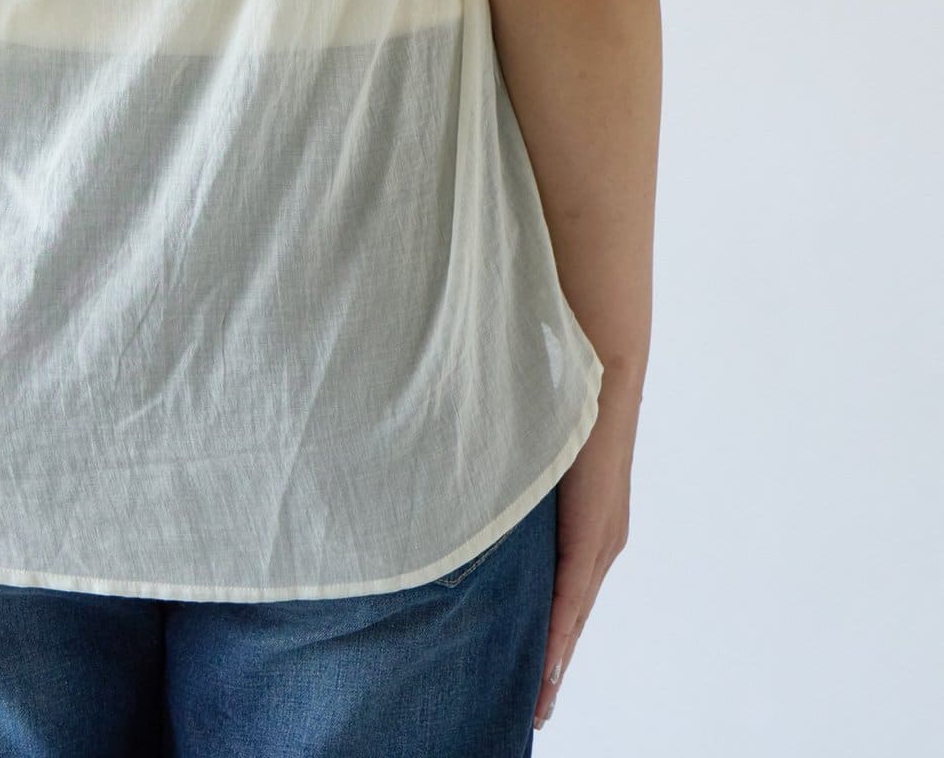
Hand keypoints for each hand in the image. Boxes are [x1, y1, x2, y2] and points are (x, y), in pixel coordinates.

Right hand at [532, 376, 637, 731]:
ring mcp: (600, 538)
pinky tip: (549, 660)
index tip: (528, 679)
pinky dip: (560, 630)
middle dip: (549, 665)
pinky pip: (573, 591)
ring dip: (553, 659)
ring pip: (573, 614)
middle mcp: (599, 542)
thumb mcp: (526, 456)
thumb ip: (508, 483)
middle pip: (569, 618)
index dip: (545, 639)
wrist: (597, 364)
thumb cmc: (558, 397)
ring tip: (537, 701)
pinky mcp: (596, 530)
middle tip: (531, 709)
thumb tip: (473, 496)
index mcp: (583, 527)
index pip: (561, 596)